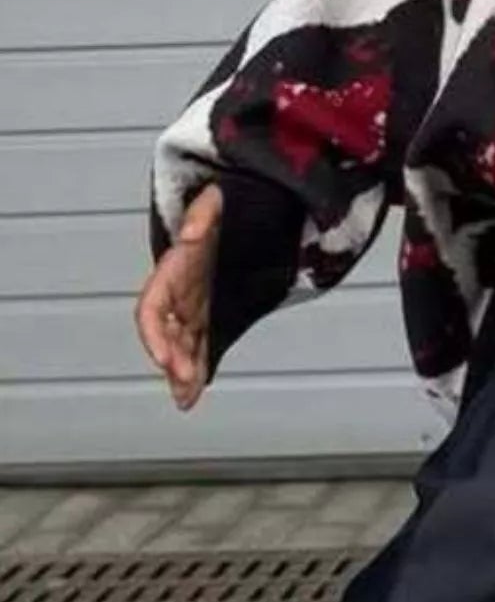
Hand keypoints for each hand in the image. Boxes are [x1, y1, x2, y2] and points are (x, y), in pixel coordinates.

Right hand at [134, 183, 222, 411]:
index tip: (162, 358)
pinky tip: (193, 392)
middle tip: (185, 382)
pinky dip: (196, 368)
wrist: (235, 210)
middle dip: (173, 359)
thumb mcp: (212, 204)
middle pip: (166, 334)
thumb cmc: (218, 209)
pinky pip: (199, 344)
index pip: (152, 309)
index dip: (154, 335)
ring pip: (181, 346)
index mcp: (173, 271)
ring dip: (181, 372)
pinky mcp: (208, 313)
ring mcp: (191, 305)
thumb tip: (197, 224)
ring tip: (186, 398)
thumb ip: (203, 212)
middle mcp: (177, 293)